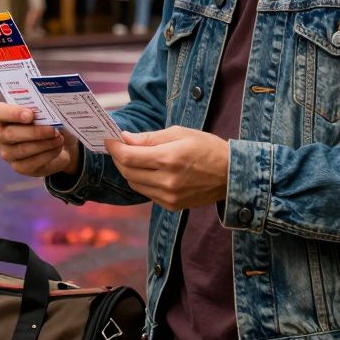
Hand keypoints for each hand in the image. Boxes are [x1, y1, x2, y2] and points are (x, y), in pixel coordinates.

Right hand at [0, 103, 78, 177]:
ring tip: (59, 138)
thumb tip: (49, 112)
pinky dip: (48, 153)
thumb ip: (43, 110)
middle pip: (10, 134)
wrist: (60, 143)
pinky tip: (58, 147)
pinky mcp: (19, 167)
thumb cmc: (49, 122)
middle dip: (34, 132)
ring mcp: (8, 153)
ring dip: (45, 143)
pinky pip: (32, 162)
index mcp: (2, 116)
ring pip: (22, 149)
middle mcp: (0, 136)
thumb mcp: (47, 113)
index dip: (12, 113)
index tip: (30, 115)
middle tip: (53, 129)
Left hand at [104, 127, 229, 211]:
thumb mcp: (180, 133)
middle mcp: (167, 181)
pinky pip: (147, 193)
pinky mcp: (172, 206)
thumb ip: (150, 138)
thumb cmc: (207, 148)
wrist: (231, 174)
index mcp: (169, 159)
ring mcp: (169, 197)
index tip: (108, 139)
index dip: (114, 148)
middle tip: (118, 147)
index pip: (129, 157)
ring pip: (134, 184)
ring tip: (132, 157)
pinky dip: (141, 181)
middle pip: (128, 172)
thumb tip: (125, 138)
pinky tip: (148, 171)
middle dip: (118, 158)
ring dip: (128, 170)